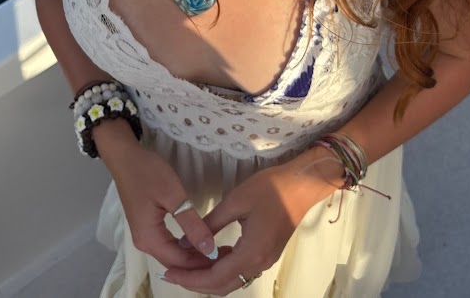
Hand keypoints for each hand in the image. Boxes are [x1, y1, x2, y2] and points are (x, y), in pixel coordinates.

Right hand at [105, 137, 218, 270]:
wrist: (125, 157)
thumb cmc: (148, 173)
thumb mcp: (173, 195)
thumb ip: (191, 224)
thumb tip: (210, 249)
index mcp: (149, 239)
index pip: (180, 263)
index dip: (204, 263)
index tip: (228, 258)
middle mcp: (145, 243)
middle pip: (175, 262)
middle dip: (200, 262)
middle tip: (227, 255)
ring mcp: (145, 235)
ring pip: (172, 254)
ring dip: (194, 255)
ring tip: (218, 250)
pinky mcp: (148, 226)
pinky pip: (168, 244)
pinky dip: (185, 246)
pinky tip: (200, 241)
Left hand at [161, 154, 338, 294]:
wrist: (301, 184)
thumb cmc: (269, 189)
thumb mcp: (235, 201)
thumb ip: (210, 223)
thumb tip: (185, 241)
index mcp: (251, 253)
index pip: (215, 277)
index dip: (190, 279)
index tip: (169, 273)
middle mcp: (259, 263)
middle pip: (223, 285)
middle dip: (196, 282)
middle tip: (172, 273)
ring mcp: (265, 260)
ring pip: (232, 280)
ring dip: (209, 276)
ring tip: (187, 264)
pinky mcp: (267, 253)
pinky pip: (241, 270)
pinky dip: (223, 268)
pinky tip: (211, 254)